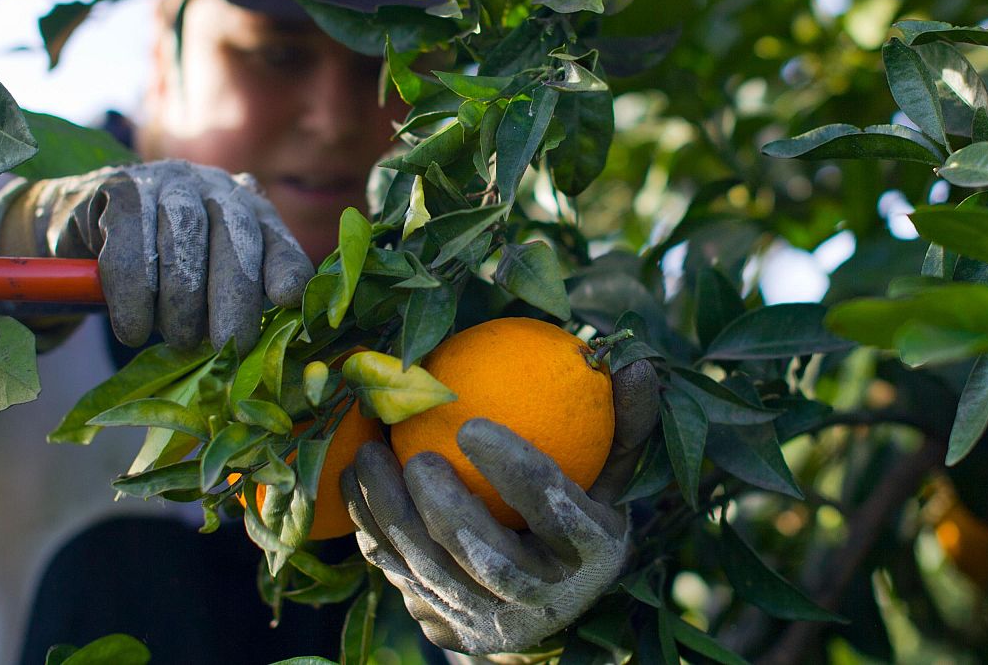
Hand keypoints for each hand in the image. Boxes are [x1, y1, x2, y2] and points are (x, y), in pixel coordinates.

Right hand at [0, 160, 311, 349]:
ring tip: (179, 340)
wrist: (82, 234)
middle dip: (234, 296)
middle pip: (235, 236)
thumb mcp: (203, 288)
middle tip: (228, 345)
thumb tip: (254, 348)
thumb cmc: (158, 272)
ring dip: (183, 298)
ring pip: (185, 237)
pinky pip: (130, 242)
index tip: (288, 299)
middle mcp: (216, 187)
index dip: (284, 266)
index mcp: (250, 210)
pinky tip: (133, 330)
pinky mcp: (120, 188)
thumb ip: (233, 304)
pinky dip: (132, 293)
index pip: (275, 238)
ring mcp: (169, 181)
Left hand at [341, 359, 659, 656]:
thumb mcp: (610, 471)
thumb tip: (634, 362)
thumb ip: (623, 421)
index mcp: (592, 554)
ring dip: (391, 515)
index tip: (473, 424)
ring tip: (368, 457)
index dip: (516, 469)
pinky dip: (371, 530)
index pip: (556, 510)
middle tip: (416, 457)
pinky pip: (399, 575)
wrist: (549, 597)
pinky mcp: (446, 626)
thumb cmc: (581, 508)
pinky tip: (353, 480)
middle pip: (487, 559)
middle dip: (445, 511)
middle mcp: (543, 600)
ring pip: (430, 572)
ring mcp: (490, 621)